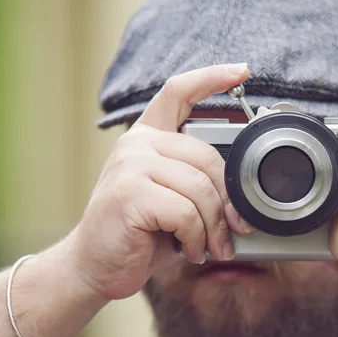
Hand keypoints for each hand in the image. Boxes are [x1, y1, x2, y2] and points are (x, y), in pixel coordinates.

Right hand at [68, 63, 253, 300]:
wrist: (94, 265)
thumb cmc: (139, 232)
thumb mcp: (171, 198)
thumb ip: (197, 180)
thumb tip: (243, 194)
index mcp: (148, 138)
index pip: (178, 92)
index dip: (212, 78)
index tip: (241, 71)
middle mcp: (137, 144)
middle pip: (208, 156)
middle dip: (228, 200)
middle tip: (234, 229)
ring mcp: (130, 165)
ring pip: (200, 188)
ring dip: (213, 227)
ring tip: (207, 246)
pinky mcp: (129, 192)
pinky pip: (186, 212)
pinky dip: (196, 238)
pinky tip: (188, 250)